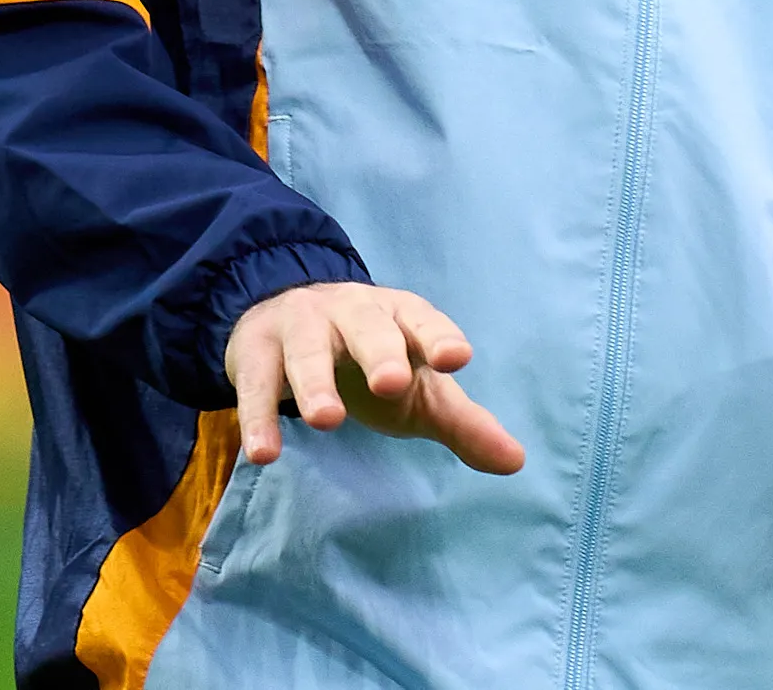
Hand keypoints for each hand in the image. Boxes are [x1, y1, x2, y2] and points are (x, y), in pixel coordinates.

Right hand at [225, 282, 524, 474]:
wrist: (284, 318)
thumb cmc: (368, 361)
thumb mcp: (418, 391)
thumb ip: (463, 423)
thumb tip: (516, 461)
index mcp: (399, 316)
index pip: (423, 321)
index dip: (438, 337)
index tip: (457, 358)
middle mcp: (351, 312)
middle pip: (368, 328)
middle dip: (381, 352)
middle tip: (392, 384)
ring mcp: (301, 326)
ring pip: (308, 351)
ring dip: (315, 383)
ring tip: (327, 421)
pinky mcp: (256, 351)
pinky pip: (256, 383)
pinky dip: (258, 415)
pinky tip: (265, 454)